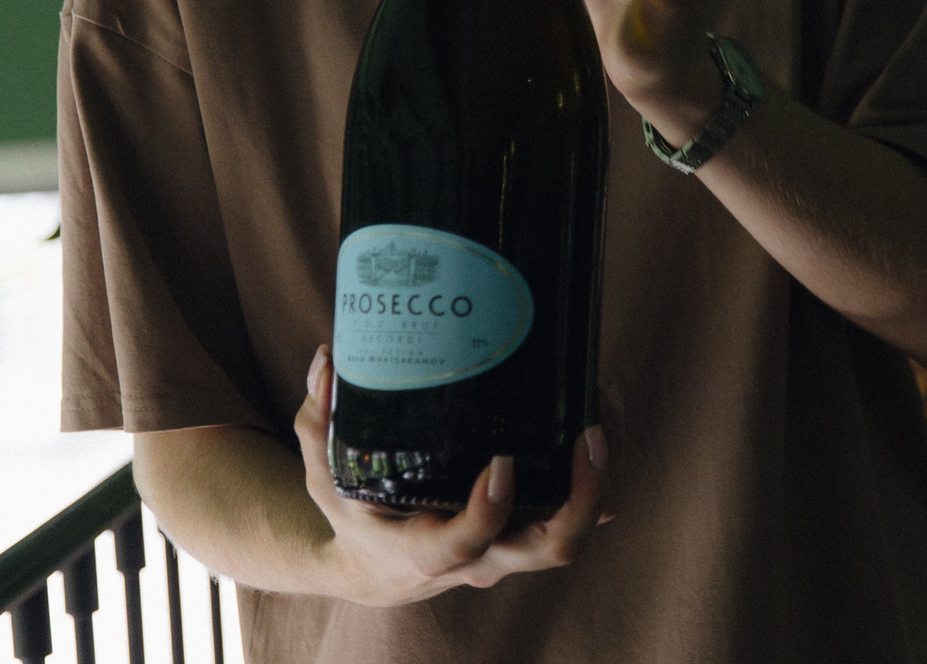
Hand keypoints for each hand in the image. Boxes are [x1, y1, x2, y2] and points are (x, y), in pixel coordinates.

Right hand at [292, 347, 610, 604]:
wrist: (380, 568)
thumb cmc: (355, 515)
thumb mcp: (326, 474)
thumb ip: (320, 421)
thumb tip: (326, 358)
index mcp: (427, 550)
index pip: (467, 544)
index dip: (490, 510)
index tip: (502, 460)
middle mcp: (481, 558)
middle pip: (550, 547)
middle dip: (583, 494)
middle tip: (590, 431)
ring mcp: (511, 549)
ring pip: (574, 531)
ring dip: (601, 474)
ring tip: (604, 402)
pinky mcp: (527, 531)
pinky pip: (577, 513)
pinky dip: (599, 473)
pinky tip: (606, 416)